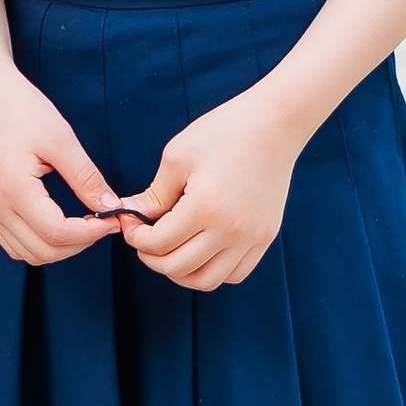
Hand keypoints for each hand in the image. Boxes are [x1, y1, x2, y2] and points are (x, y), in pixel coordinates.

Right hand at [0, 65, 122, 266]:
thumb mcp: (61, 139)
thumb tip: (111, 206)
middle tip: (103, 222)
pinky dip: (40, 243)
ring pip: (28, 254)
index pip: (56, 232)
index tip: (113, 219)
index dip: (91, 233)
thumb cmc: (20, 108)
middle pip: (43, 252)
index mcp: (13, 188)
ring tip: (83, 225)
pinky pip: (14, 242)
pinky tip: (59, 223)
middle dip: (79, 244)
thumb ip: (86, 178)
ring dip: (60, 248)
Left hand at [118, 88, 300, 291]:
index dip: (135, 237)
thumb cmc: (224, 132)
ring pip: (207, 281)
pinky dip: (212, 271)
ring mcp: (252, 238)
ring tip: (169, 250)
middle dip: (151, 257)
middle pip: (178, 268)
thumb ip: (154, 194)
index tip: (130, 223)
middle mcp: (231, 230)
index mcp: (205, 207)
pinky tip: (199, 251)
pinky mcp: (265, 238)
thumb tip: (132, 216)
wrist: (275, 124)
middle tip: (143, 239)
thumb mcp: (178, 156)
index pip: (159, 243)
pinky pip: (235, 274)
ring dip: (180, 272)